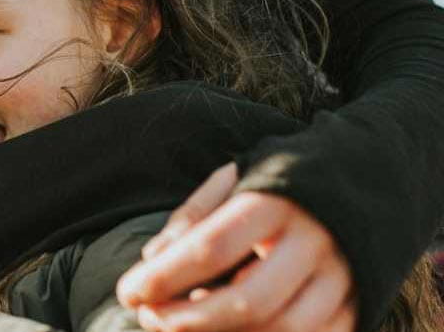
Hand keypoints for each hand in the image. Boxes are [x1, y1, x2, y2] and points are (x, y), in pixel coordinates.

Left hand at [117, 163, 356, 331]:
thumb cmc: (281, 182)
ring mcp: (342, 279)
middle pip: (247, 302)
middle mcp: (313, 242)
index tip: (127, 292)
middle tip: (148, 317)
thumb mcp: (235, 180)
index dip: (163, 277)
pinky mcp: (358, 306)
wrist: (368, 178)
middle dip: (188, 321)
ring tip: (178, 327)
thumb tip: (152, 262)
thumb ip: (193, 217)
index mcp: (275, 200)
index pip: (211, 247)